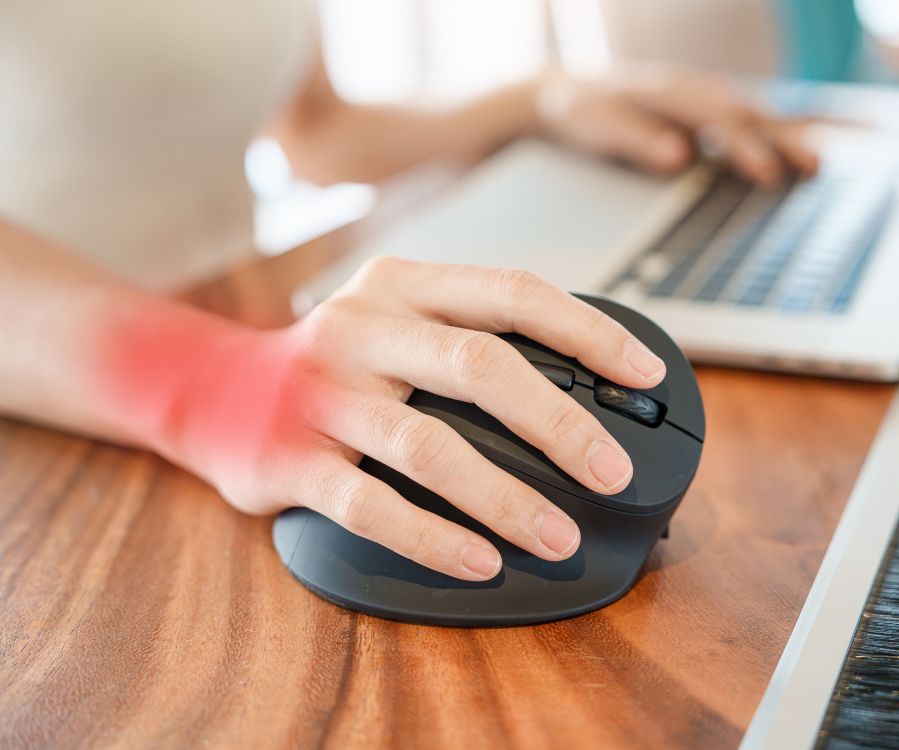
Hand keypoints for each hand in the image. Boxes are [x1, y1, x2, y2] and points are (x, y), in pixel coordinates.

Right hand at [161, 259, 666, 580]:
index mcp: (403, 284)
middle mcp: (362, 327)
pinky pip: (370, 505)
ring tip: (556, 536)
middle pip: (479, 365)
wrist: (207, 386)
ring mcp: (322, 393)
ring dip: (503, 497)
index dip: (587, 330)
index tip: (643, 373)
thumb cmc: (334, 361)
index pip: (512, 292)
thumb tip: (585, 382)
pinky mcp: (289, 458)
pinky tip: (480, 562)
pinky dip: (433, 538)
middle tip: (611, 472)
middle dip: (559, 423)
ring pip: (428, 444)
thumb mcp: (396, 319)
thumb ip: (470, 334)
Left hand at [534, 65, 817, 183]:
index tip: (769, 174)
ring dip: (789, 134)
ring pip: (755, 113)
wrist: (566, 92)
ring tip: (820, 162)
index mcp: (670, 91)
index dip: (745, 147)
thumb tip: (678, 155)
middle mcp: (694, 88)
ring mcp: (703, 96)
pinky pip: (749, 118)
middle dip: (784, 139)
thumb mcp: (599, 126)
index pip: (717, 120)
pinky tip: (805, 144)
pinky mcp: (706, 110)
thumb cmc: (582, 111)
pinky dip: (779, 129)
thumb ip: (637, 139)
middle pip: (748, 114)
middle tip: (816, 165)